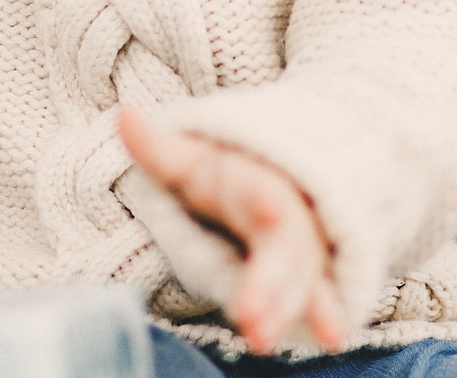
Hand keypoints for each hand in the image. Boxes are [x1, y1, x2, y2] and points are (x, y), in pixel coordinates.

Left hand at [119, 108, 346, 353]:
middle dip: (268, 283)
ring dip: (286, 309)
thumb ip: (158, 147)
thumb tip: (124, 114)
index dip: (265, 205)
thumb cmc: (227, 171)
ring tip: (261, 341)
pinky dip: (328, 315)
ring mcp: (305, 246)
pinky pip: (322, 295)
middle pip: (283, 248)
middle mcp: (288, 215)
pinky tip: (332, 338)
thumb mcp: (194, 158)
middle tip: (250, 318)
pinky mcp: (312, 273)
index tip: (271, 213)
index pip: (261, 193)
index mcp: (253, 183)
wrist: (288, 168)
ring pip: (301, 279)